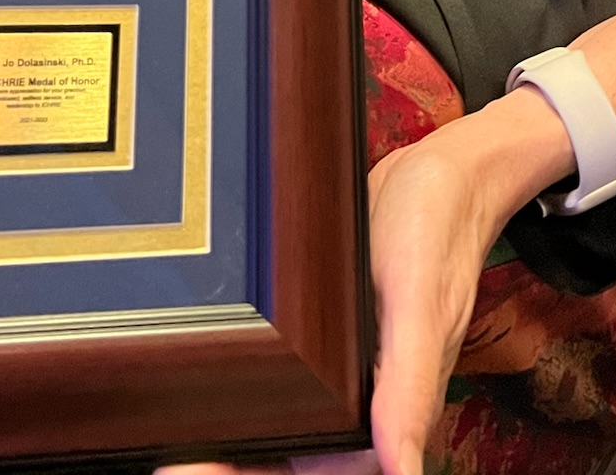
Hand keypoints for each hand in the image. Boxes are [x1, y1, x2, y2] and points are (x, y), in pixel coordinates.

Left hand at [152, 141, 494, 474]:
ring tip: (173, 423)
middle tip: (171, 451)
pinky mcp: (331, 337)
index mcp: (387, 411)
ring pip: (286, 418)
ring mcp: (346, 370)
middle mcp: (364, 400)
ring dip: (237, 423)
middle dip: (230, 456)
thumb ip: (409, 389)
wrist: (444, 172)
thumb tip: (405, 470)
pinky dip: (250, 382)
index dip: (251, 472)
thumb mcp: (420, 304)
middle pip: (292, 451)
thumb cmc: (440, 232)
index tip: (192, 467)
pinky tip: (207, 367)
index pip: (321, 469)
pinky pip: (288, 374)